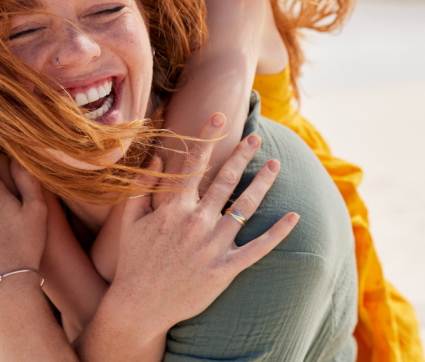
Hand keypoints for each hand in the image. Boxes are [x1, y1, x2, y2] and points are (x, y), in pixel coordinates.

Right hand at [84, 113, 297, 341]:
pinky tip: (293, 216)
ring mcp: (213, 246)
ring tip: (275, 164)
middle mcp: (196, 223)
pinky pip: (258, 248)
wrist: (139, 307)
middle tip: (256, 137)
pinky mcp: (226, 269)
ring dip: (262, 182)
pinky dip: (278, 232)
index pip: (194, 164)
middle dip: (242, 155)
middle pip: (225, 180)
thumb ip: (143, 187)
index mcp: (173, 208)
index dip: (207, 138)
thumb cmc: (134, 263)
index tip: (219, 116)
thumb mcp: (130, 221)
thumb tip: (158, 157)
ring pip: (245, 207)